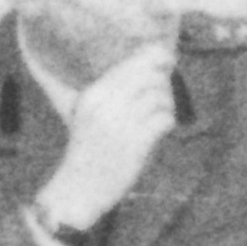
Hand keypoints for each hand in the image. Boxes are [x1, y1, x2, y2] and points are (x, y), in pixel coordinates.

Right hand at [31, 45, 180, 230]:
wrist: (79, 189)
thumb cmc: (87, 150)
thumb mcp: (87, 114)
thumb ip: (110, 91)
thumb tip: (150, 66)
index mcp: (92, 94)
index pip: (131, 63)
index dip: (155, 57)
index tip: (166, 59)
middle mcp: (105, 105)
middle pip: (150, 75)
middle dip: (163, 81)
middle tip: (164, 92)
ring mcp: (121, 125)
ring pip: (160, 97)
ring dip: (166, 104)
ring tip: (160, 114)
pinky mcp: (136, 145)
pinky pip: (164, 119)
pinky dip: (167, 121)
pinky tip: (161, 128)